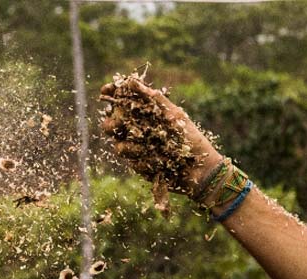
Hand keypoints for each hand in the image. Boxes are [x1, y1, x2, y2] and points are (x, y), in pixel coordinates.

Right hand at [100, 78, 223, 195]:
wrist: (200, 169)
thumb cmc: (191, 139)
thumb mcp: (175, 115)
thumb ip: (155, 99)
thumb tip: (131, 81)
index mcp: (146, 114)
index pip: (123, 100)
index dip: (112, 93)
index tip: (105, 89)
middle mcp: (138, 130)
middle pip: (112, 123)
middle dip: (112, 122)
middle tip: (119, 123)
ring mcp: (137, 148)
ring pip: (118, 143)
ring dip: (129, 145)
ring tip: (145, 147)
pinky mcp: (140, 165)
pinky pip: (131, 161)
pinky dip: (142, 159)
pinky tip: (156, 161)